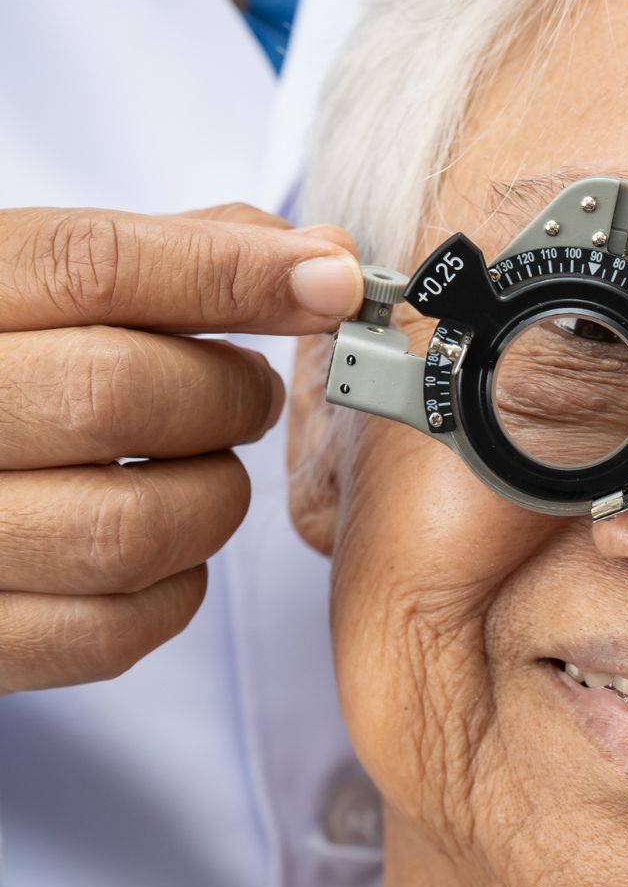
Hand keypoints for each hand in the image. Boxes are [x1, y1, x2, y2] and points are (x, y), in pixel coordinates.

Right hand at [0, 205, 362, 692]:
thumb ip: (173, 255)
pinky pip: (114, 631)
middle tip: (248, 393)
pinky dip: (175, 588)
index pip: (93, 266)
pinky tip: (166, 547)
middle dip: (227, 394)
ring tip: (200, 467)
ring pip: (130, 527)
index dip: (234, 272)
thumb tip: (326, 258)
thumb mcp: (33, 284)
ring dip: (212, 495)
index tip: (335, 284)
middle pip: (117, 392)